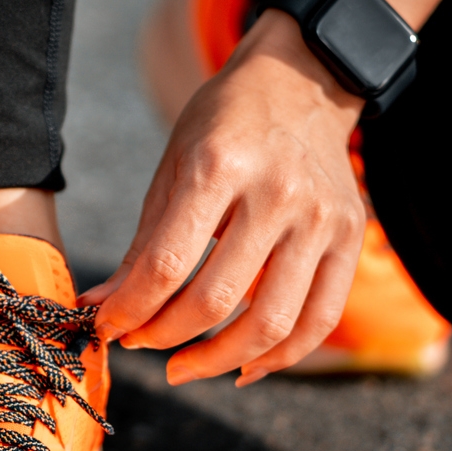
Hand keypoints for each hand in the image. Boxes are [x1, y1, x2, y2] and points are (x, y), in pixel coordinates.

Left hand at [82, 9, 364, 384]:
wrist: (303, 82)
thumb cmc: (225, 125)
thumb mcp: (173, 168)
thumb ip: (142, 245)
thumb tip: (101, 309)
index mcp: (219, 167)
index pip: (167, 264)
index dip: (130, 310)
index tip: (108, 327)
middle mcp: (277, 193)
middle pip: (216, 300)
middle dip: (166, 337)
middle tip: (141, 346)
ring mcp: (320, 218)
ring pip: (271, 323)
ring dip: (220, 361)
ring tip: (185, 367)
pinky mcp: (350, 237)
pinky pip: (320, 319)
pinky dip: (281, 357)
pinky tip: (244, 368)